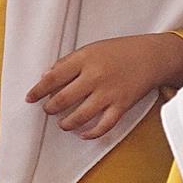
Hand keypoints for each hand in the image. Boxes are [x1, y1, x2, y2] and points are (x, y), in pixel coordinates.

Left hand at [26, 33, 182, 140]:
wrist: (152, 56)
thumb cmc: (119, 51)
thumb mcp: (91, 49)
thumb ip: (68, 62)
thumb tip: (46, 77)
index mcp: (85, 59)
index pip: (53, 77)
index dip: (38, 90)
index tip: (30, 98)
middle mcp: (95, 77)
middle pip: (63, 99)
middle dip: (50, 108)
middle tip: (47, 110)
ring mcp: (109, 93)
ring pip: (80, 116)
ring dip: (66, 123)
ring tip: (63, 123)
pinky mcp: (121, 106)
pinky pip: (103, 126)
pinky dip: (90, 133)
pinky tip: (82, 134)